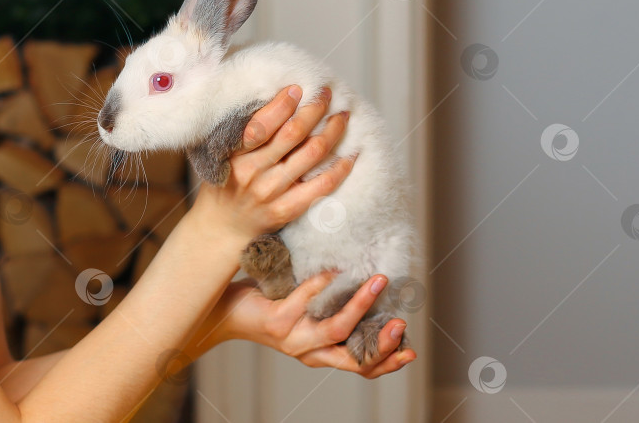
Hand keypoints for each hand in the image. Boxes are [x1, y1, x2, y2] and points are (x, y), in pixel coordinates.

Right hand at [190, 85, 353, 245]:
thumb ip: (246, 130)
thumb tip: (280, 98)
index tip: (298, 88)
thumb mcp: (223, 153)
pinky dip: (340, 167)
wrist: (221, 227)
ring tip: (342, 116)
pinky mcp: (287, 210)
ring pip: (313, 153)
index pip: (262, 124)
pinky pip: (322, 185)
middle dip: (315, 108)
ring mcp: (271, 193)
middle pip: (293, 134)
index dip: (283, 104)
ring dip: (333, 130)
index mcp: (234, 154)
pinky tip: (351, 153)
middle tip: (327, 94)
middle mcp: (253, 173)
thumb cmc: (225, 182)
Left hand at [193, 273, 416, 378]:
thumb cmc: (274, 304)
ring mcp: (294, 340)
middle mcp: (310, 352)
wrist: (228, 310)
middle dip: (382, 344)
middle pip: (354, 359)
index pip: (361, 368)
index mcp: (323, 352)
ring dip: (362, 305)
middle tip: (401, 323)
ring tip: (378, 281)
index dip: (387, 363)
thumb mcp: (311, 312)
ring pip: (337, 329)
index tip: (410, 351)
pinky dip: (325, 282)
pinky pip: (308, 300)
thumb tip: (374, 281)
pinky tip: (334, 269)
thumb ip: (337, 306)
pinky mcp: (278, 323)